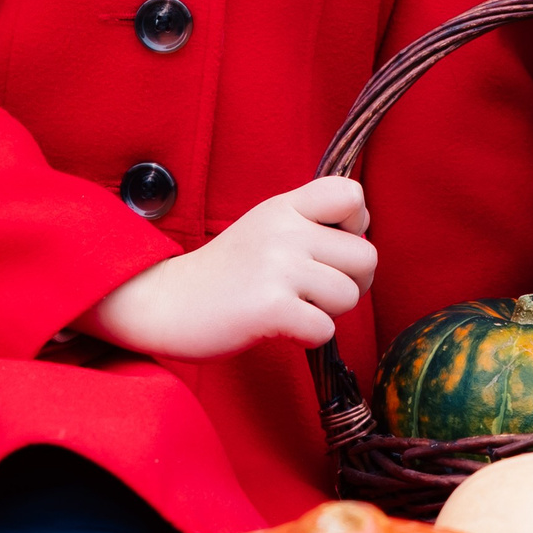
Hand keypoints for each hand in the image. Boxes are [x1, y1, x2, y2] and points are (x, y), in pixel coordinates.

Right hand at [74, 176, 375, 359]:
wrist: (166, 303)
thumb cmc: (226, 271)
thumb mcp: (266, 226)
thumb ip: (309, 223)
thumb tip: (364, 239)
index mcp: (285, 206)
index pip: (352, 195)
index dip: (357, 226)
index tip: (331, 246)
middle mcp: (285, 230)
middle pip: (366, 257)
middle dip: (351, 282)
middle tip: (316, 291)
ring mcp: (277, 268)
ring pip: (349, 296)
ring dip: (327, 312)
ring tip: (292, 307)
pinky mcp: (270, 308)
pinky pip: (325, 329)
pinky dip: (309, 337)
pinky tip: (280, 327)